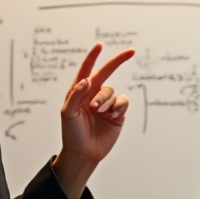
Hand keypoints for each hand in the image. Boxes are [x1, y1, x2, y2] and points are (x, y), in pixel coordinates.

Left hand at [52, 43, 133, 198]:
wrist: (83, 153)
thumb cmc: (72, 133)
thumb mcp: (68, 113)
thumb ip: (76, 95)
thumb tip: (86, 80)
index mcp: (79, 92)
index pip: (86, 70)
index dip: (93, 57)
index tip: (100, 45)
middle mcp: (93, 95)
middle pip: (106, 73)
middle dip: (118, 61)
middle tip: (131, 52)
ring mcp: (106, 104)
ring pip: (112, 91)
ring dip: (106, 99)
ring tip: (100, 112)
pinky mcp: (117, 114)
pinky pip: (123, 102)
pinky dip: (118, 106)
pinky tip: (112, 116)